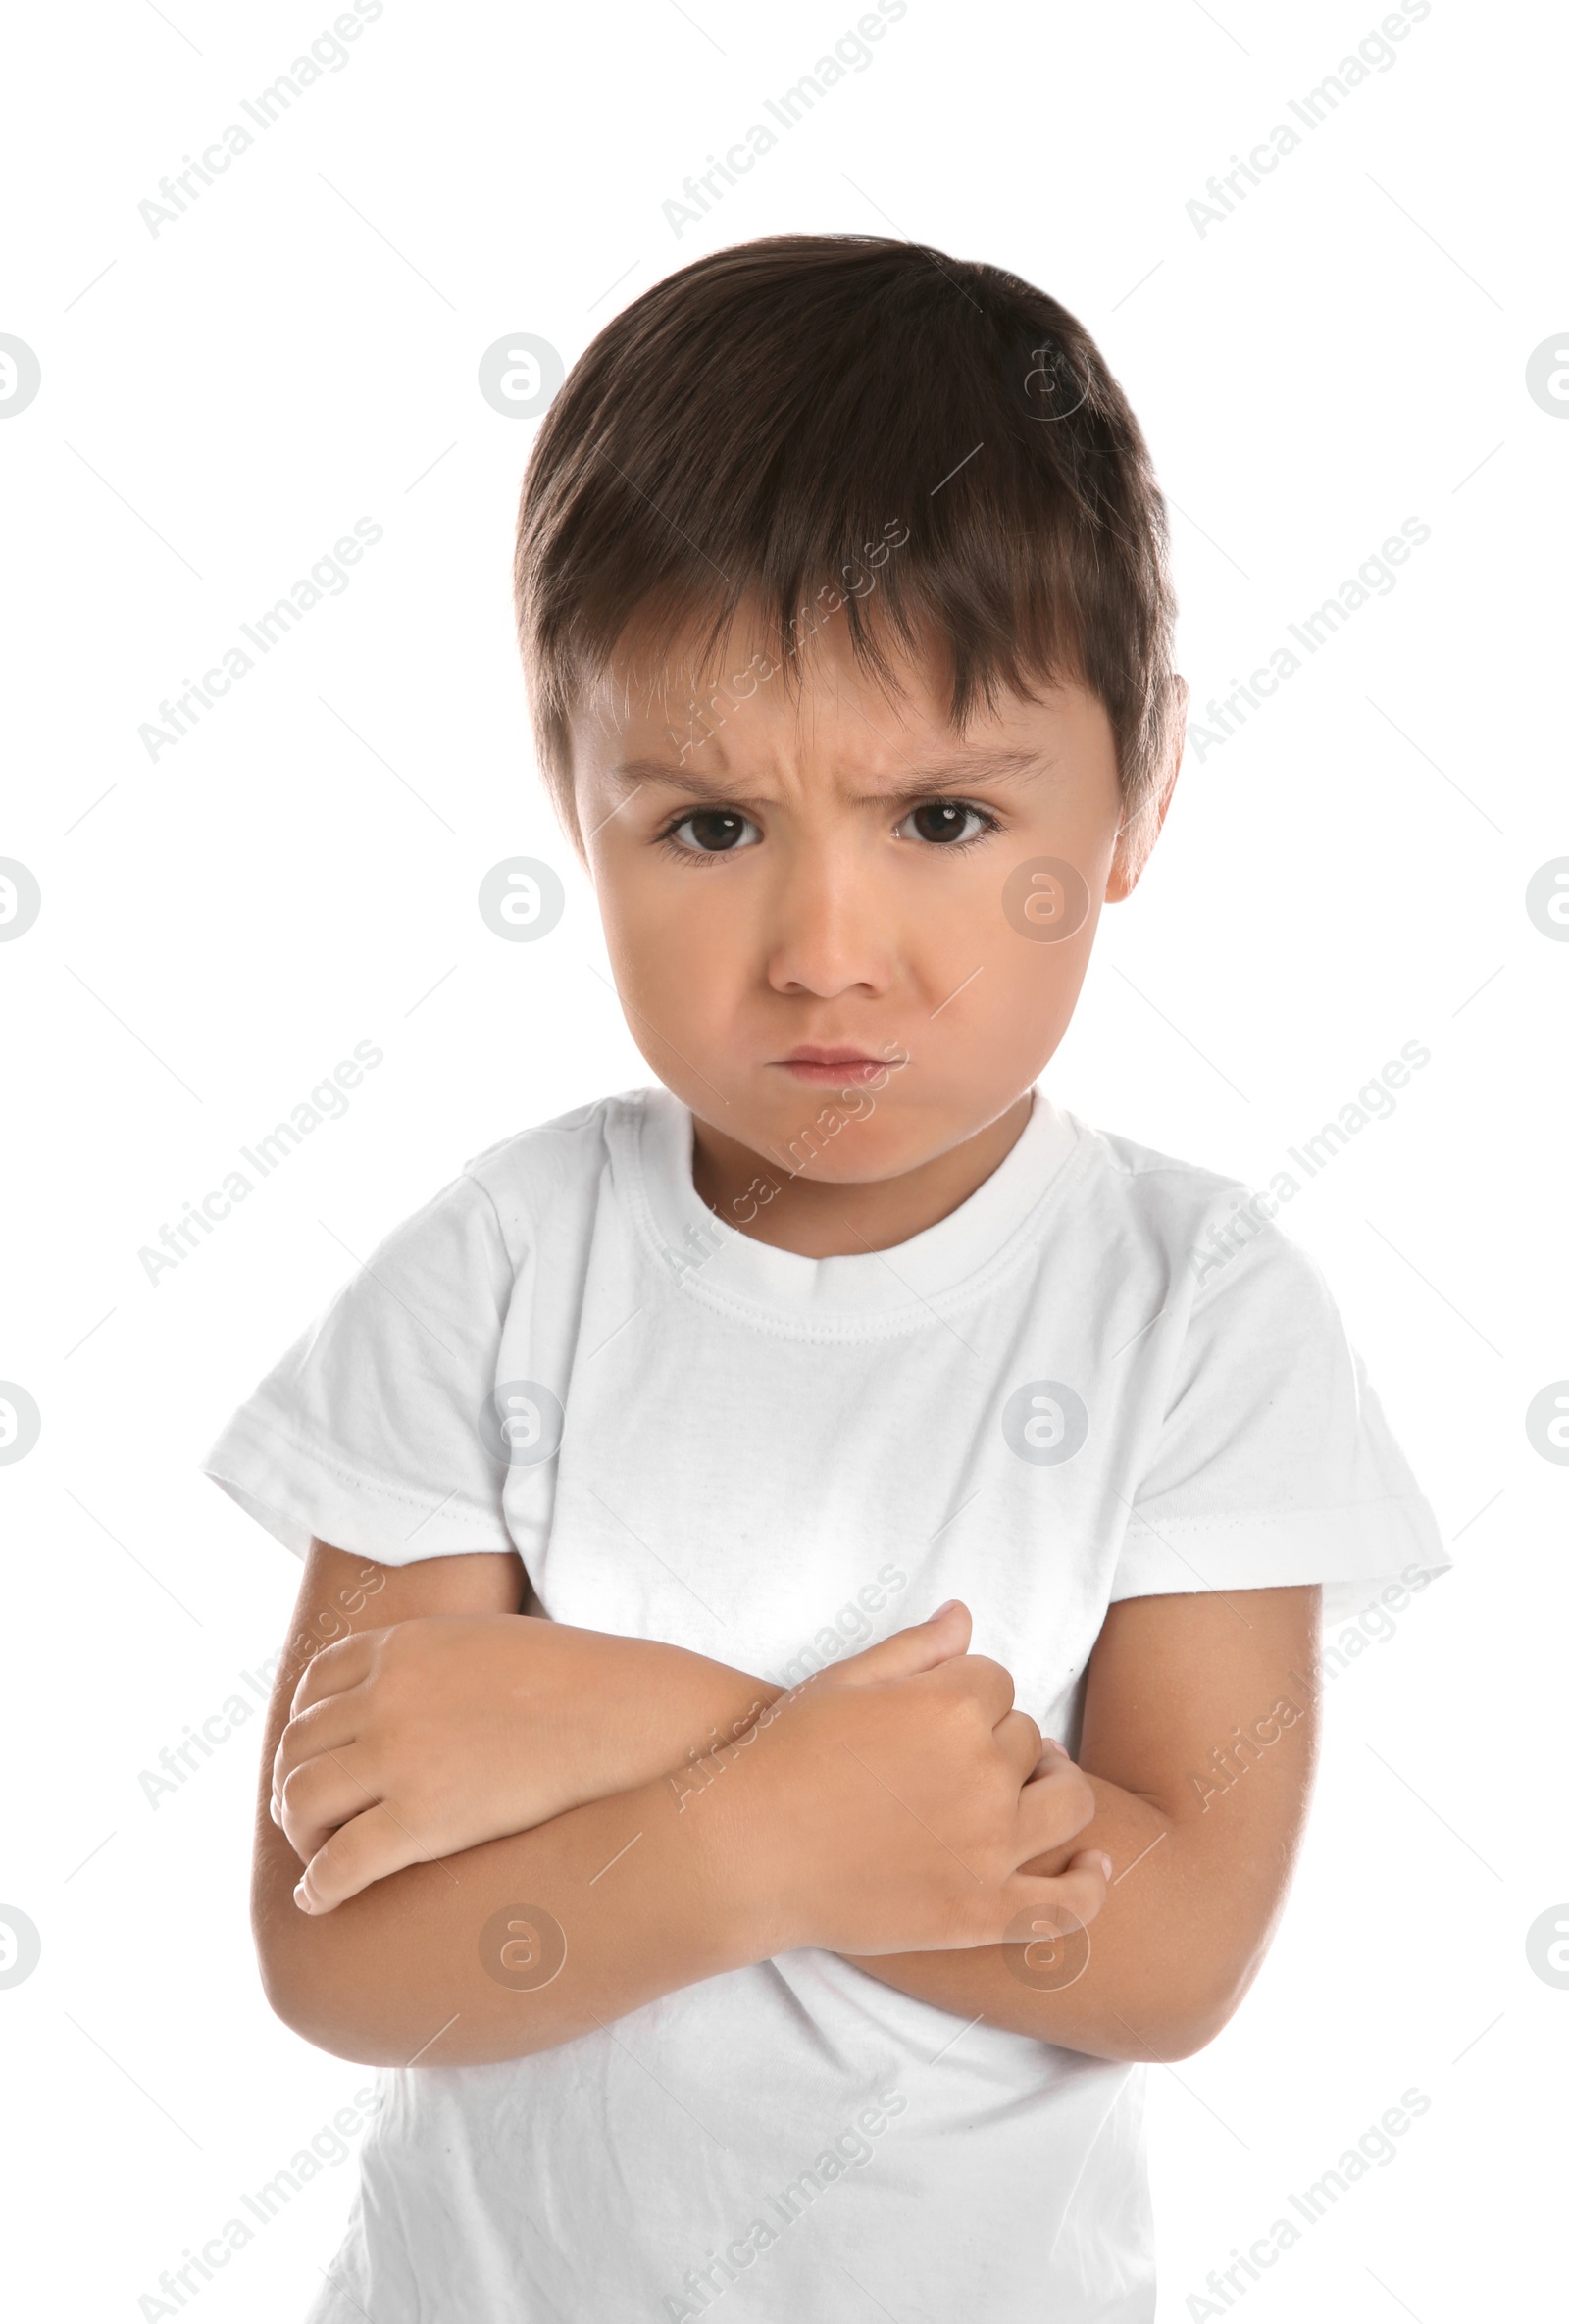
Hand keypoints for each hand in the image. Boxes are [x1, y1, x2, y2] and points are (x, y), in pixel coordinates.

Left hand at [273, 1614, 772, 1912]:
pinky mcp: (424, 1818)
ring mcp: (402, 1755)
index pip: (314, 1688)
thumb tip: (427, 1692)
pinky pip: (341, 1861)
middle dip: (294, 1787)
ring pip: (302, 1800)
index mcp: (407, 1646)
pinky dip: (318, 1887)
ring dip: (300, 1834)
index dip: (304, 1730)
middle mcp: (389, 1696)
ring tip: (318, 1859)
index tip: (314, 1761)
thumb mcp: (494, 1643)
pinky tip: (319, 1902)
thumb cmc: (581, 1685)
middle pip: (297, 1746)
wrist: (630, 1717)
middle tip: (307, 1821)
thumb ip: (442, 1661)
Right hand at [707, 1600, 1109, 1957]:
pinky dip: (1090, 1883)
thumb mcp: (844, 1681)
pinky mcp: (982, 1913)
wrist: (743, 1852)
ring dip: (1057, 1789)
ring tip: (1035, 1792)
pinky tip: (1094, 1863)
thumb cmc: (784, 1757)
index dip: (970, 1694)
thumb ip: (916, 1648)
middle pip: (1029, 1740)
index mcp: (954, 1707)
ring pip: (1067, 1803)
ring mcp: (990, 1849)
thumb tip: (965, 1614)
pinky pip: (1063, 1904)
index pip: (999, 1683)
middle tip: (959, 1759)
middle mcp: (984, 1774)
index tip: (939, 1713)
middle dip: (1001, 1742)